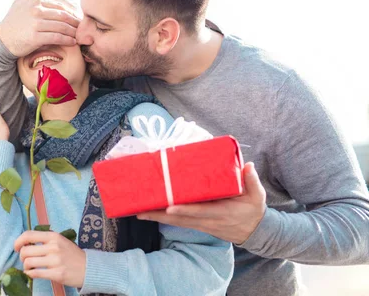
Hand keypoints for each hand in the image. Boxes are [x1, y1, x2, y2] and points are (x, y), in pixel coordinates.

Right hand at [0, 0, 80, 56]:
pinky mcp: (36, 37)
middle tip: (83, 28)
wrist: (1, 40)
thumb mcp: (19, 2)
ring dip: (73, 32)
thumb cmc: (12, 21)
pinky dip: (67, 40)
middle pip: (63, 16)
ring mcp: (36, 24)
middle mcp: (36, 11)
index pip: (59, 6)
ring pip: (62, 27)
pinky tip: (72, 42)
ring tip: (79, 35)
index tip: (77, 18)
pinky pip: (57, 38)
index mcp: (35, 1)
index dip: (71, 12)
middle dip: (75, 22)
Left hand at [14, 230, 85, 287]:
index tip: (16, 247)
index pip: (28, 235)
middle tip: (25, 260)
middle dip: (21, 256)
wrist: (89, 267)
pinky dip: (30, 274)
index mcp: (53, 236)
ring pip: (28, 262)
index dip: (18, 241)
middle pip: (25, 250)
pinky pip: (35, 273)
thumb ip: (45, 240)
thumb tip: (25, 243)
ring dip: (25, 266)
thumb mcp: (60, 241)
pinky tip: (32, 273)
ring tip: (30, 267)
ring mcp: (55, 261)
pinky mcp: (57, 274)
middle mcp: (53, 247)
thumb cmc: (71, 254)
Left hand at [137, 162, 266, 244]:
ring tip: (139, 212)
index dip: (185, 210)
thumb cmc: (253, 211)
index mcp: (222, 213)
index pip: (201, 212)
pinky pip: (178, 223)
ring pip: (176, 223)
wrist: (255, 232)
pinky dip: (164, 219)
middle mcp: (208, 221)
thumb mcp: (257, 196)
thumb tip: (248, 165)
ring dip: (158, 218)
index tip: (170, 207)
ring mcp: (202, 225)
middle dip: (160, 215)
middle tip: (141, 210)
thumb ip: (252, 181)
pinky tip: (151, 214)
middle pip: (181, 220)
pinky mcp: (198, 225)